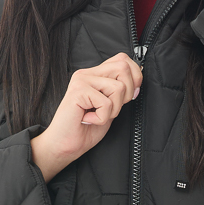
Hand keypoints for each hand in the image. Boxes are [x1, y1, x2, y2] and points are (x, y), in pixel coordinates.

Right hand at [31, 52, 142, 180]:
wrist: (65, 145)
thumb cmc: (86, 129)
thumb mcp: (110, 106)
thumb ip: (120, 91)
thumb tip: (138, 80)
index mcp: (95, 74)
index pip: (123, 59)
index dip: (134, 76)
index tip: (128, 96)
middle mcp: (87, 73)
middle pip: (123, 67)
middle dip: (127, 93)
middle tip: (111, 109)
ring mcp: (81, 80)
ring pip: (118, 87)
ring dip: (113, 109)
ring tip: (97, 115)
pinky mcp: (78, 91)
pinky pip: (106, 103)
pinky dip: (102, 118)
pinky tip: (88, 119)